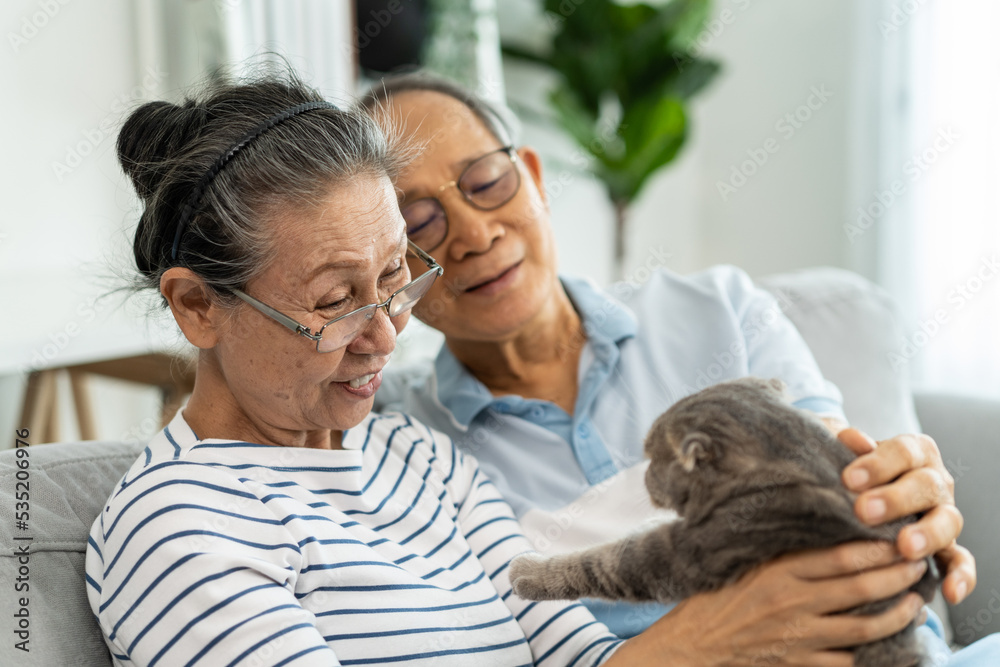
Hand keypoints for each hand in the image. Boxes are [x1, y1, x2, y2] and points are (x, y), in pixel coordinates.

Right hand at [606, 541, 925, 666]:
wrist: (694, 646)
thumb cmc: (716, 600)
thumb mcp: (747, 566)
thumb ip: (784, 553)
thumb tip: (825, 534)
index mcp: (778, 572)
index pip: (839, 556)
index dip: (875, 549)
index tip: (896, 539)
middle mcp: (791, 603)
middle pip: (859, 588)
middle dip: (896, 576)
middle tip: (917, 566)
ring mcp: (798, 637)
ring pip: (863, 627)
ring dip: (896, 616)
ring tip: (914, 605)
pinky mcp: (800, 664)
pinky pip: (846, 658)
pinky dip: (869, 650)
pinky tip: (883, 640)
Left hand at [838, 428, 975, 603]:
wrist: (852, 488)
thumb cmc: (847, 466)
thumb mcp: (842, 449)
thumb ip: (847, 444)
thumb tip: (853, 439)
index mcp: (914, 451)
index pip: (903, 452)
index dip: (877, 464)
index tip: (848, 479)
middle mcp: (935, 481)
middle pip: (926, 486)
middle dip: (895, 499)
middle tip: (863, 511)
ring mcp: (943, 514)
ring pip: (948, 522)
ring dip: (928, 535)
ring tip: (904, 547)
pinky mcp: (946, 546)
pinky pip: (961, 561)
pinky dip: (961, 576)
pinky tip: (950, 592)